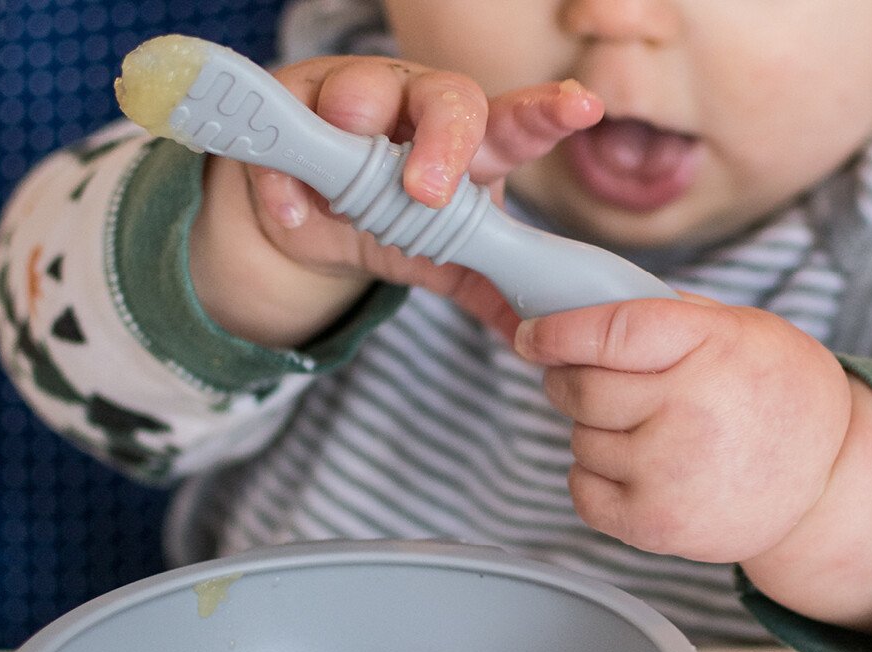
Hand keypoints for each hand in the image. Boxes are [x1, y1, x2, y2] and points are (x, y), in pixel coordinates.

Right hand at [191, 56, 603, 346]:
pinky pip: (289, 137)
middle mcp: (420, 107)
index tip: (583, 110)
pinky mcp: (294, 106)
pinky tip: (292, 215)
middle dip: (443, 142)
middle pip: (447, 99)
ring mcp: (355, 97)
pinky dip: (288, 184)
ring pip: (360, 92)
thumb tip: (543, 339)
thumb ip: (491, 290)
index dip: (549, 112)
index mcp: (472, 142)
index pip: (517, 122)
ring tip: (340, 188)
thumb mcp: (446, 258)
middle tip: (429, 193)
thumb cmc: (395, 217)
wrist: (311, 213)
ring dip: (355, 130)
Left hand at [514, 294, 853, 562]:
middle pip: (580, 388)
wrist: (828, 480)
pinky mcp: (657, 524)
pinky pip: (582, 490)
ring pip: (580, 439)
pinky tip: (635, 468)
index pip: (608, 332)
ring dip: (594, 431)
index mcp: (711, 346)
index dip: (557, 332)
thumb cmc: (775, 393)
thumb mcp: (738, 328)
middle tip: (588, 381)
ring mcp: (672, 472)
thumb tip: (574, 306)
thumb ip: (663, 314)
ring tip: (646, 431)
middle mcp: (691, 409)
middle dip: (569, 380)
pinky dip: (594, 478)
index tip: (532, 336)